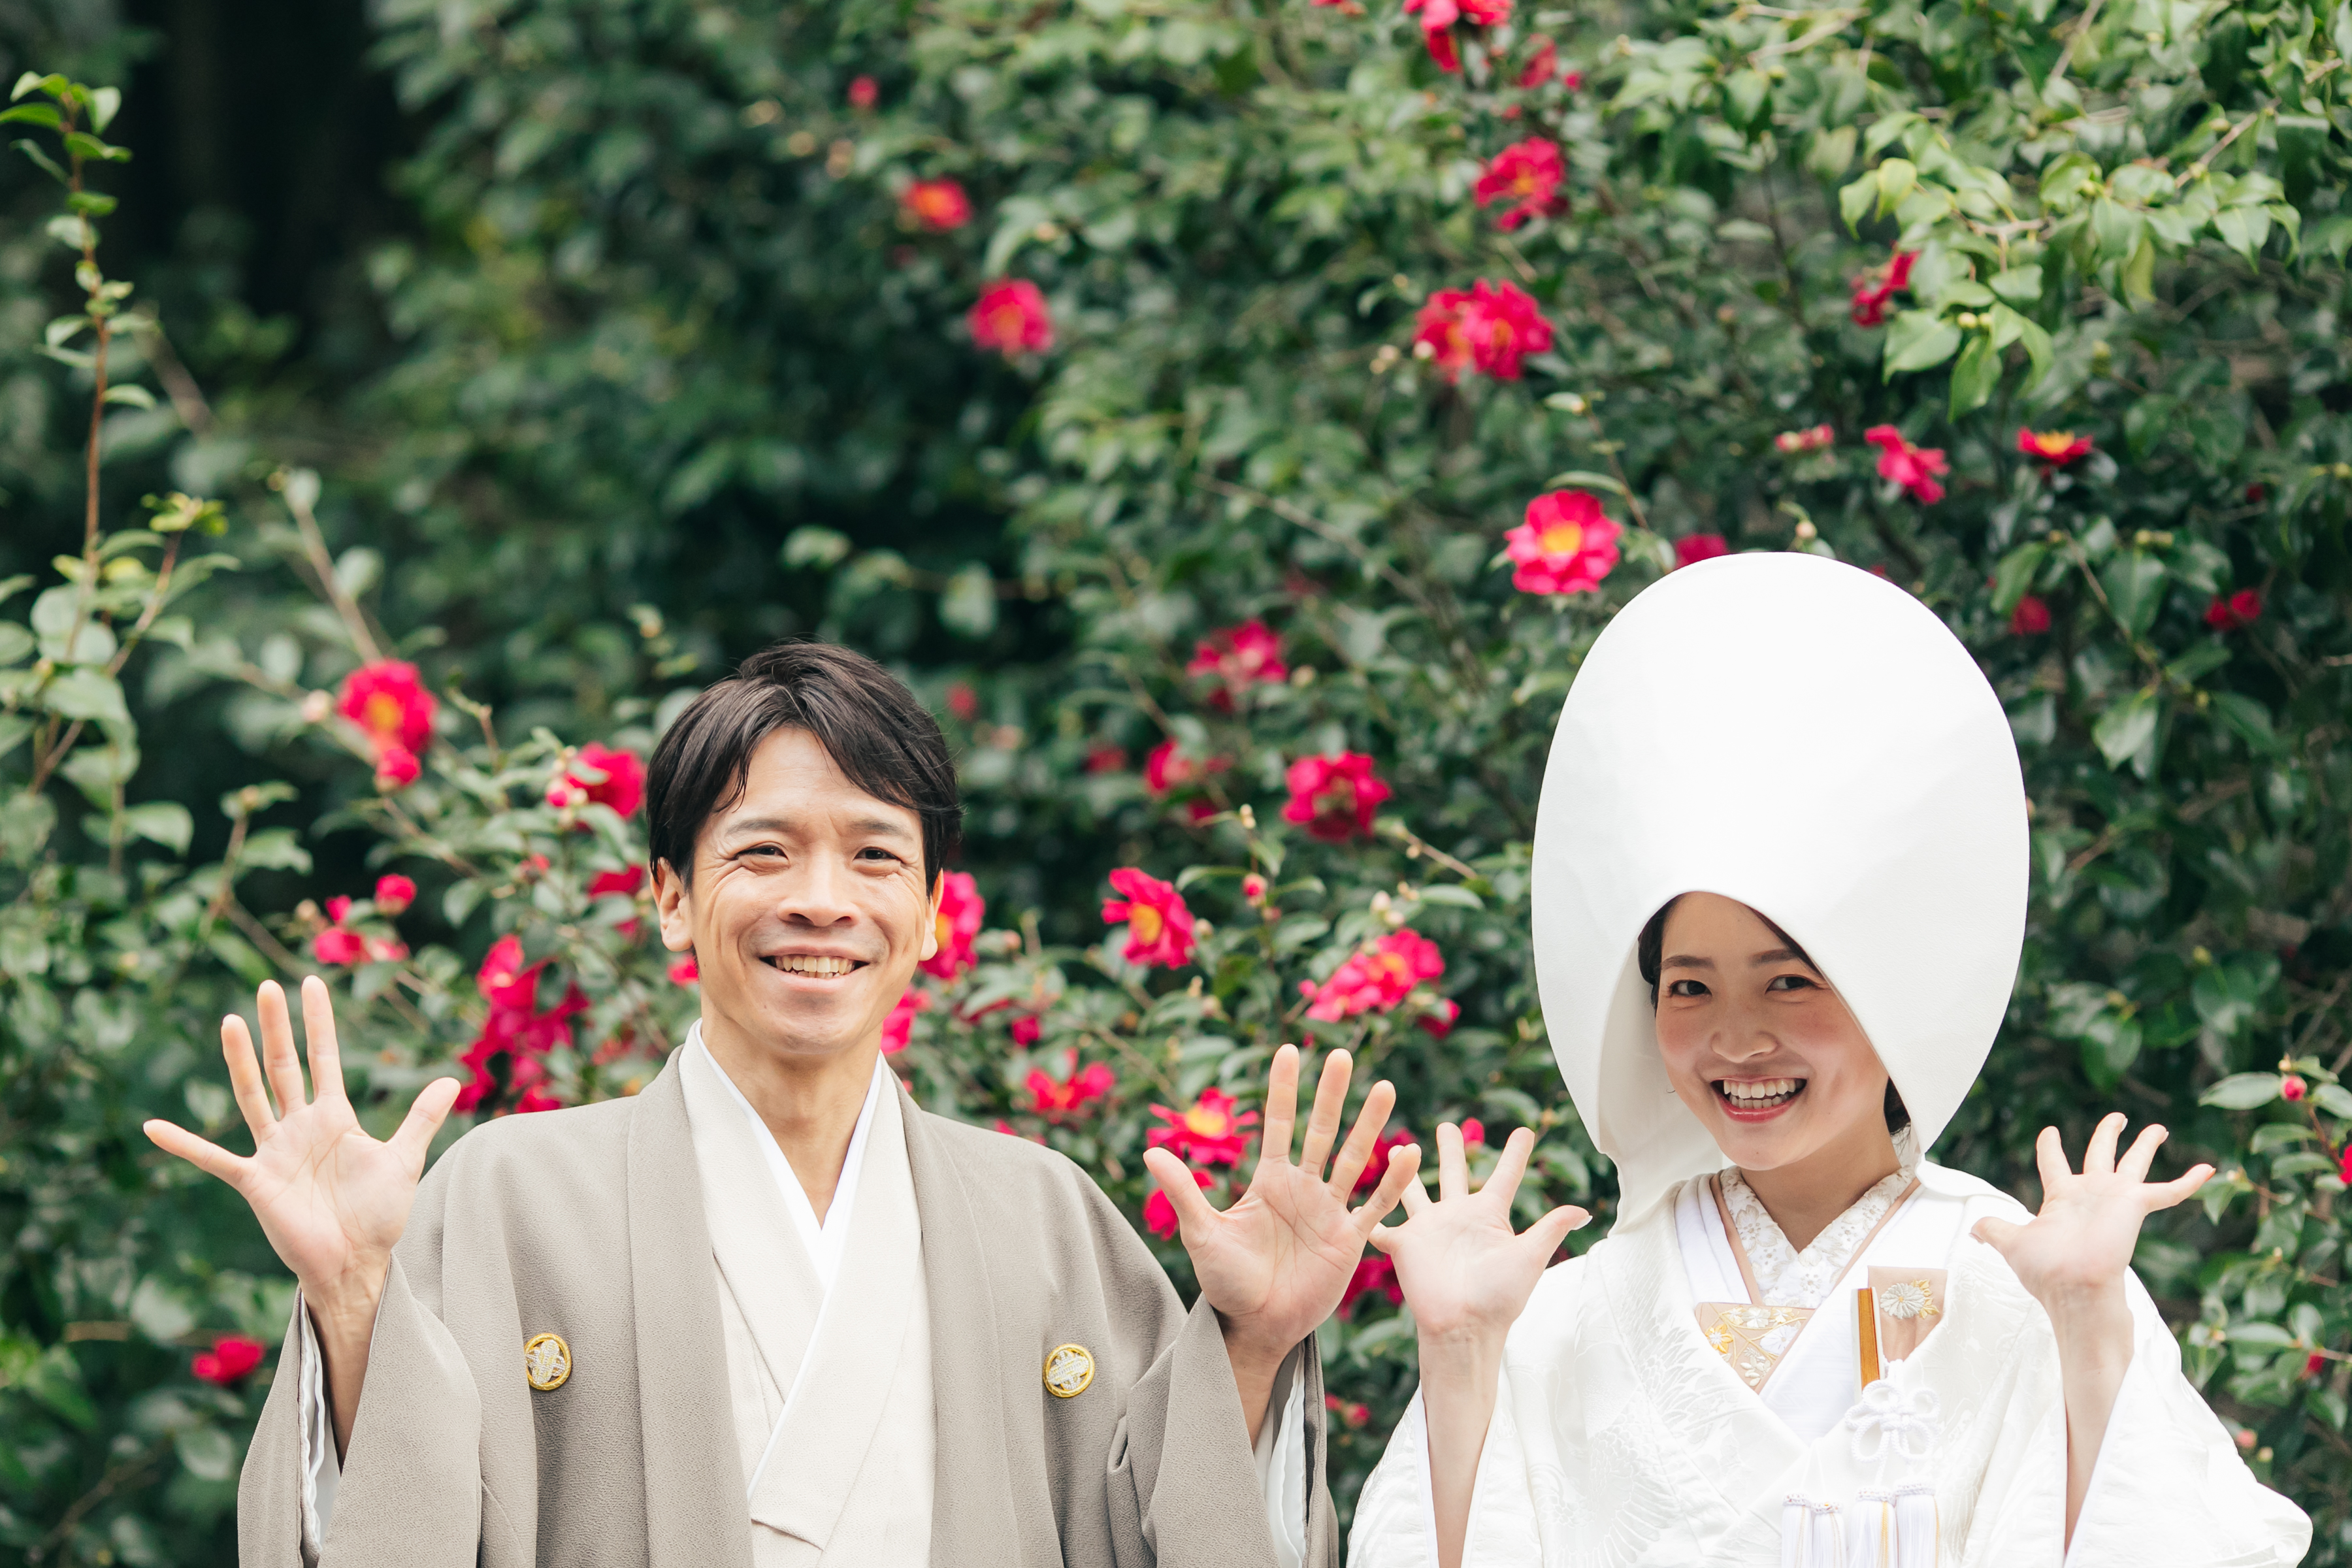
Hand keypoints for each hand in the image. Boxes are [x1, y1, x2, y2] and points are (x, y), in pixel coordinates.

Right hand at [143, 977, 459, 1323]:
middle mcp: (300, 1126)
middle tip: (267, 987)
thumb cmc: (378, 1214)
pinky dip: (183, 1144)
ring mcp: (275, 1151)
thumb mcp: (404, 1159)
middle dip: (278, 1028)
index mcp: (334, 1117)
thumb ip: (422, 1119)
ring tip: (230, 1022)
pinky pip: (213, 1158)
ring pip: (253, 1095)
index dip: (318, 1022)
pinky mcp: (255, 1180)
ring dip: (240, 1061)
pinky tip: (152, 1127)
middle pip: (285, 1066)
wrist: (356, 1262)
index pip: (324, 1058)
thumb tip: (452, 1081)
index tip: (311, 982)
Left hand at [1144, 1044, 1420, 1362]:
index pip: (1278, 1125)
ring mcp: (1328, 1211)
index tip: (1288, 1049)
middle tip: (1342, 1053)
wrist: (1255, 1326)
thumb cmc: (1225, 1282)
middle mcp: (1302, 1188)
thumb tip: (1148, 1150)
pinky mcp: (1349, 1239)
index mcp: (1268, 1181)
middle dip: (1331, 1094)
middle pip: (1321, 1132)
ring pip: (1353, 1158)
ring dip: (1369, 1125)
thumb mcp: (1201, 1233)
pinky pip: (1374, 1204)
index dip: (1283, 1090)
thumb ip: (1184, 1190)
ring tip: (1385, 1087)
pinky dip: (1391, 1181)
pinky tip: (1408, 1152)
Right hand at [1370, 1121, 1586, 1347]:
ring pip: (1413, 1189)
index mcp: (1489, 1216)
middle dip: (1452, 1149)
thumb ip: (1551, 1228)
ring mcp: (1429, 1230)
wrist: (1463, 1327)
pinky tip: (1355, 1198)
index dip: (1515, 1154)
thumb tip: (1585, 1210)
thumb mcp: (1529, 1257)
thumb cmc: (1499, 1297)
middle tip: (1448, 1125)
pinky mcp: (1404, 1245)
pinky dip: (1367, 1213)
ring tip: (1400, 1147)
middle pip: (1455, 1174)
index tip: (1525, 1131)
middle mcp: (1458, 1217)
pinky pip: (1381, 1224)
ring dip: (1405, 1169)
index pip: (1505, 1176)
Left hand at [1971, 1113, 2211, 1322]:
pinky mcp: (2136, 1205)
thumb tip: (1972, 1230)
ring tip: (2158, 1127)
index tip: (2049, 1131)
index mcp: (2062, 1198)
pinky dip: (2188, 1181)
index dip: (2050, 1147)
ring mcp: (2115, 1198)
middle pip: (2099, 1154)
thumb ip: (1992, 1230)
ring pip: (2133, 1162)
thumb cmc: (2044, 1269)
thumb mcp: (2011, 1242)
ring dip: (2146, 1144)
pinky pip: (2168, 1190)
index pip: (2054, 1164)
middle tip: (2117, 1117)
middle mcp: (2091, 1194)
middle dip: (2108, 1134)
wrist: (2072, 1286)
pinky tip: (2208, 1168)